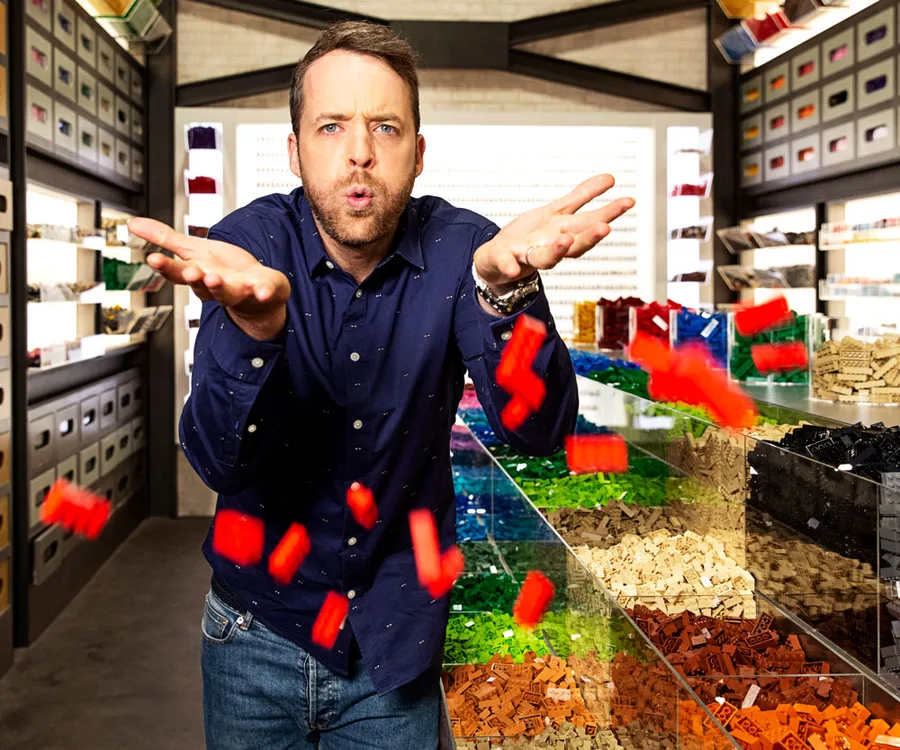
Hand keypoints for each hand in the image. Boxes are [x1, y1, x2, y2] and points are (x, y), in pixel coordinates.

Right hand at [128, 217, 290, 340]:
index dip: (166, 267)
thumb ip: (165, 238)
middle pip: (202, 284)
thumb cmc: (223, 270)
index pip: (177, 272)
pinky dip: (263, 293)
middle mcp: (216, 286)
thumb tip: (133, 223)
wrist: (256, 291)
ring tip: (215, 279)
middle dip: (196, 279)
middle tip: (190, 272)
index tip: (153, 259)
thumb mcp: (192, 250)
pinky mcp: (263, 290)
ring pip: (228, 292)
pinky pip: (263, 293)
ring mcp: (240, 290)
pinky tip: (262, 290)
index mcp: (197, 274)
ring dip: (222, 287)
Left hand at [473, 174, 634, 290]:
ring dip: (556, 251)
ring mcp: (528, 254)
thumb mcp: (556, 212)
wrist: (496, 260)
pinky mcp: (505, 259)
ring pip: (545, 257)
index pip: (589, 224)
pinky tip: (513, 269)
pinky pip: (507, 264)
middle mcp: (550, 247)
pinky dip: (510, 267)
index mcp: (563, 233)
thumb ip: (582, 197)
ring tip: (565, 240)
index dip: (609, 213)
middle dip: (589, 236)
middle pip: (573, 243)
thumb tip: (610, 178)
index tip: (628, 201)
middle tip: (605, 227)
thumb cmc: (530, 237)